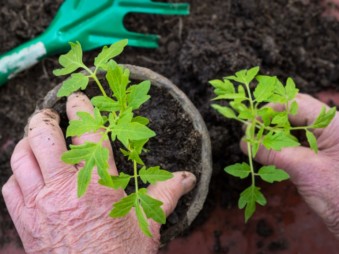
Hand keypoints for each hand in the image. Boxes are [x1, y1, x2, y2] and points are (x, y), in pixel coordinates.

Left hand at [2, 93, 195, 253]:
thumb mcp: (149, 223)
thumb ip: (167, 193)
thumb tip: (189, 177)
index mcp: (100, 184)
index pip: (88, 132)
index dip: (82, 108)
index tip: (78, 98)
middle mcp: (65, 189)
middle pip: (43, 136)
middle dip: (45, 118)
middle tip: (52, 115)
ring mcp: (39, 205)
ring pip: (21, 157)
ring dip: (28, 143)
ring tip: (39, 140)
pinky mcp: (24, 222)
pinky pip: (10, 185)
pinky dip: (17, 173)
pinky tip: (29, 174)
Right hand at [242, 93, 338, 236]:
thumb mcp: (303, 169)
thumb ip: (273, 152)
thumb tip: (245, 142)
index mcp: (334, 123)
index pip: (296, 104)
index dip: (270, 110)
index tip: (250, 123)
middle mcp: (331, 127)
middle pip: (295, 113)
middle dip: (270, 121)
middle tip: (250, 133)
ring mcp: (327, 142)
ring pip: (295, 128)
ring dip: (275, 134)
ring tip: (256, 143)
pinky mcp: (322, 156)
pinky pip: (298, 143)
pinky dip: (282, 146)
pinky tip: (269, 153)